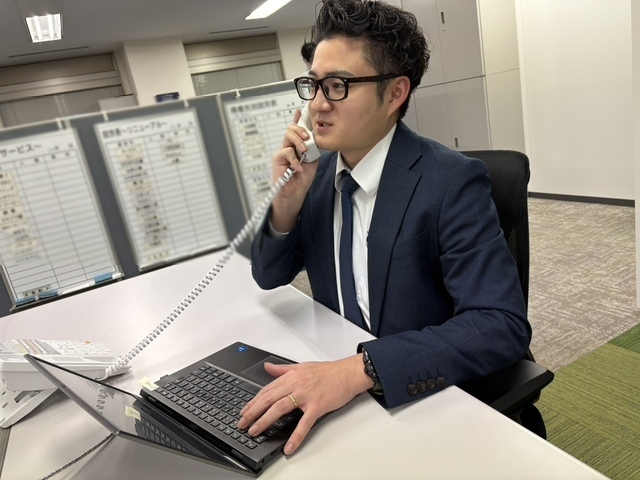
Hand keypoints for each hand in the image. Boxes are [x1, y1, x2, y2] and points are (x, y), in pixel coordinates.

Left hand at [237, 354, 371, 454]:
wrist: (348, 373)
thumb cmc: (327, 372)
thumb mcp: (301, 366)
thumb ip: (282, 369)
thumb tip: (268, 367)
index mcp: (291, 376)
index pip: (266, 390)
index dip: (253, 402)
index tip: (244, 412)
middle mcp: (296, 385)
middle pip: (269, 399)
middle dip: (253, 412)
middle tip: (242, 424)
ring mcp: (306, 396)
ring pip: (280, 408)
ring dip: (265, 421)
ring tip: (256, 432)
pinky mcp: (317, 406)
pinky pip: (304, 423)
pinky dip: (296, 436)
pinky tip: (289, 446)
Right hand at [270, 109, 318, 231]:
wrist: (294, 194)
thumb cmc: (302, 179)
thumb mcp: (312, 161)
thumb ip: (313, 149)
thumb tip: (316, 138)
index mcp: (298, 146)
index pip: (298, 129)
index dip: (299, 119)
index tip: (302, 110)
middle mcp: (290, 146)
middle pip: (292, 128)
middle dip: (301, 129)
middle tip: (308, 137)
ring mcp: (283, 152)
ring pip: (288, 135)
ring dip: (298, 141)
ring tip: (304, 151)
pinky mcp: (278, 159)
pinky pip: (286, 151)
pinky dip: (294, 159)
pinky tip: (298, 167)